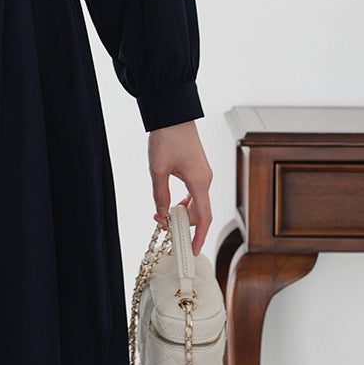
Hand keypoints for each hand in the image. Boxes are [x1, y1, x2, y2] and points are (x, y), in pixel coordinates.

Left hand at [148, 120, 212, 251]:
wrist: (173, 114)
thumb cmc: (167, 138)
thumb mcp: (157, 169)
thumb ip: (160, 195)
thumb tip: (163, 215)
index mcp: (199, 181)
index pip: (204, 216)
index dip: (200, 235)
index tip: (194, 250)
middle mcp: (205, 180)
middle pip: (200, 212)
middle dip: (183, 223)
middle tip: (161, 224)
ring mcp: (203, 174)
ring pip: (197, 203)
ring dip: (182, 212)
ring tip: (161, 213)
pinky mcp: (198, 170)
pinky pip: (195, 193)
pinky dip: (184, 202)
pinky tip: (170, 202)